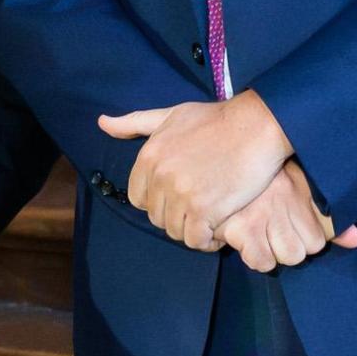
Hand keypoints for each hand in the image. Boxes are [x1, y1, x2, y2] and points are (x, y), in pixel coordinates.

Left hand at [98, 92, 293, 248]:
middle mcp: (160, 177)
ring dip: (191, 230)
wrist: (254, 126)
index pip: (138, 198)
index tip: (177, 198)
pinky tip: (218, 229)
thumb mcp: (170, 115)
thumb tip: (102, 123)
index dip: (157, 201)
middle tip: (197, 210)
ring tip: (208, 221)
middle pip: (156, 217)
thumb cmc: (215, 120)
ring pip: (175, 231)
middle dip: (175, 216)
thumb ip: (134, 122)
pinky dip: (206, 240)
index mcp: (148, 156)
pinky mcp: (206, 209)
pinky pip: (196, 239)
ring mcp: (182, 194)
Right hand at [218, 160, 356, 271]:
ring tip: (260, 234)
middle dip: (288, 246)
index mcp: (298, 188)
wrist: (223, 154)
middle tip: (272, 229)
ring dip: (273, 251)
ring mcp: (261, 216)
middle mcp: (283, 201)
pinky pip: (261, 261)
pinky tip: (247, 240)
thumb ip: (329, 216)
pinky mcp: (239, 228)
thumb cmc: (258, 177)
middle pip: (304, 250)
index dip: (304, 238)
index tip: (289, 226)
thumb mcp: (297, 185)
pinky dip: (255, 256)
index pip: (319, 238)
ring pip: (287, 257)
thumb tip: (355, 241)